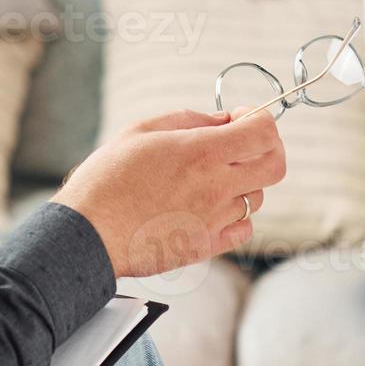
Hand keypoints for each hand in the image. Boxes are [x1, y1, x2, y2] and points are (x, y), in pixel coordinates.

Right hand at [52, 108, 285, 278]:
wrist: (88, 233)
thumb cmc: (107, 179)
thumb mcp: (142, 130)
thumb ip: (190, 120)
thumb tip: (223, 120)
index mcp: (202, 152)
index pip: (264, 131)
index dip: (260, 119)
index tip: (242, 118)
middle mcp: (216, 187)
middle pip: (276, 165)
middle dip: (268, 149)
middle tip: (243, 146)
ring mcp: (214, 220)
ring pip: (257, 197)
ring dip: (244, 184)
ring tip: (209, 179)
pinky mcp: (206, 247)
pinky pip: (243, 229)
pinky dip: (235, 216)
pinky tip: (209, 207)